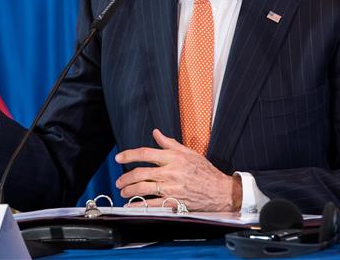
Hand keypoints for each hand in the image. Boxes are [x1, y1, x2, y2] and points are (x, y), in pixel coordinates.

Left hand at [114, 129, 240, 211]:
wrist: (221, 191)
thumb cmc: (205, 171)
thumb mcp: (189, 152)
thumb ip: (169, 143)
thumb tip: (156, 133)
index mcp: (173, 158)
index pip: (145, 154)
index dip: (128, 155)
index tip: (119, 158)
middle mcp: (170, 173)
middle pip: (140, 173)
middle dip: (125, 178)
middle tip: (119, 180)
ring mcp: (171, 188)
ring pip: (143, 189)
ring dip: (129, 190)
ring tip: (123, 191)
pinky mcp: (174, 202)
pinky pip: (152, 204)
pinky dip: (140, 206)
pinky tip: (132, 205)